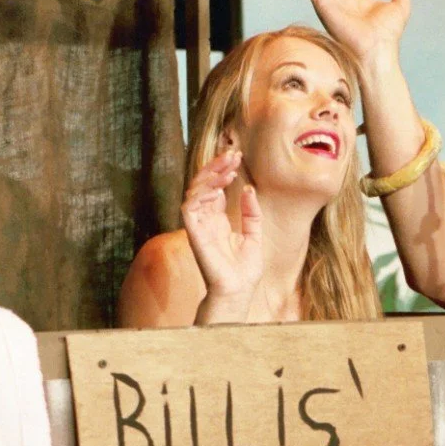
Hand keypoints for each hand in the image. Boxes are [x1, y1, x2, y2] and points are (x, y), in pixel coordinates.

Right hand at [181, 151, 263, 312]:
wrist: (238, 291)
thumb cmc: (245, 270)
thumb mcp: (254, 235)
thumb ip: (251, 213)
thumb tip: (248, 188)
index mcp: (217, 219)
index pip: (215, 187)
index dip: (224, 170)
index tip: (238, 157)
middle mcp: (205, 220)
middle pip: (204, 184)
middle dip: (217, 166)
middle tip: (233, 154)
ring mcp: (198, 226)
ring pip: (195, 191)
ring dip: (210, 176)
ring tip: (228, 169)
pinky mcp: (193, 234)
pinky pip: (189, 207)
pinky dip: (201, 195)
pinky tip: (218, 188)